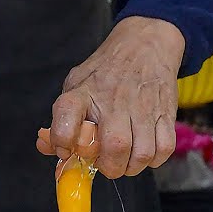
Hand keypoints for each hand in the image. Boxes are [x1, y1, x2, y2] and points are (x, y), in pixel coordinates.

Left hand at [44, 16, 183, 177]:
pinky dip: (155, 160)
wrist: (145, 45)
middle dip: (110, 167)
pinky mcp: (165, 113)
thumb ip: (62, 119)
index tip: (66, 150)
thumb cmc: (107, 71)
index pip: (66, 116)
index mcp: (84, 92)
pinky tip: (145, 152)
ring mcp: (143, 107)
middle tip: (107, 164)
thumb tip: (47, 148)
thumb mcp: (77, 85)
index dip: (62, 141)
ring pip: (143, 153)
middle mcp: (114, 100)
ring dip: (133, 166)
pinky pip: (164, 149)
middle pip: (115, 146)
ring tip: (126, 160)